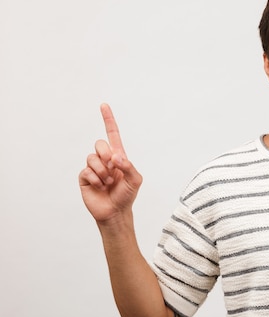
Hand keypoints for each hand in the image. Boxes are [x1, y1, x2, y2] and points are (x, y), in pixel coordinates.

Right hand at [79, 104, 142, 222]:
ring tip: (108, 182)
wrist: (115, 212)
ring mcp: (93, 168)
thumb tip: (116, 157)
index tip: (104, 105)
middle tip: (113, 169)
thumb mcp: (135, 180)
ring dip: (102, 171)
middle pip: (99, 144)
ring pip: (92, 157)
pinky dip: (96, 179)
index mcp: (118, 156)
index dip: (108, 120)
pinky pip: (86, 170)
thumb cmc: (126, 195)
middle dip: (107, 155)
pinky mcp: (84, 177)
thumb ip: (129, 166)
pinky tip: (100, 186)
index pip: (112, 134)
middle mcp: (104, 159)